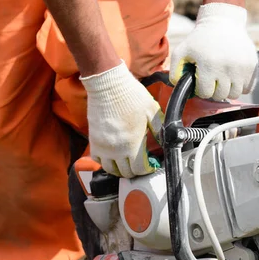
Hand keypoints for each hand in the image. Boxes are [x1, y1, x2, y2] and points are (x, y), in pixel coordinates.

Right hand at [80, 61, 162, 177]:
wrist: (109, 86)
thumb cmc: (131, 97)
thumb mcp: (153, 112)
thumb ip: (159, 130)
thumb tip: (164, 142)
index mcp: (132, 143)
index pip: (140, 169)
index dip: (148, 169)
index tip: (152, 164)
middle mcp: (116, 149)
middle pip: (126, 173)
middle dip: (137, 171)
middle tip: (142, 163)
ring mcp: (103, 147)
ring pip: (111, 170)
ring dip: (121, 169)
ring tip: (129, 162)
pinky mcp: (94, 141)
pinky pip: (98, 160)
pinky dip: (107, 162)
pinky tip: (114, 156)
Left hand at [169, 3, 257, 100]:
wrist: (224, 23)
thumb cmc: (201, 39)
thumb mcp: (183, 50)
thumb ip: (175, 70)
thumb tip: (178, 87)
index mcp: (209, 64)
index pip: (206, 93)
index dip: (202, 88)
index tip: (202, 80)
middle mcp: (227, 67)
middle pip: (221, 95)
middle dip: (214, 90)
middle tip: (213, 79)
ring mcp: (242, 68)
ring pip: (235, 94)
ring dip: (228, 89)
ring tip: (223, 79)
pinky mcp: (253, 66)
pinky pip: (248, 88)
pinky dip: (241, 86)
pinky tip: (234, 76)